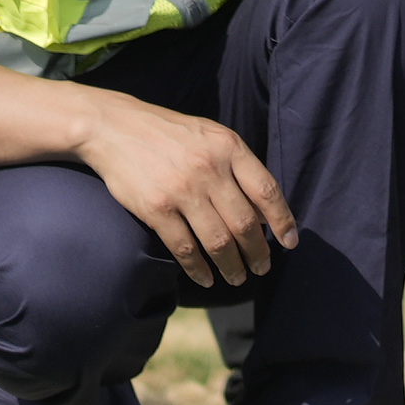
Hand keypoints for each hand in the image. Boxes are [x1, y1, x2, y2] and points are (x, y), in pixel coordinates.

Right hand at [72, 98, 295, 286]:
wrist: (114, 127)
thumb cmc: (169, 134)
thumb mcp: (211, 137)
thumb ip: (239, 167)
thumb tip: (266, 213)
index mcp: (228, 147)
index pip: (267, 191)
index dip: (283, 221)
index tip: (290, 243)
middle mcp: (209, 168)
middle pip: (245, 223)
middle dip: (258, 252)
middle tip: (262, 268)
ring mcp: (182, 190)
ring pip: (218, 241)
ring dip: (232, 266)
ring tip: (238, 278)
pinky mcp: (156, 209)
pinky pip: (185, 248)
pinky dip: (198, 269)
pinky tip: (206, 277)